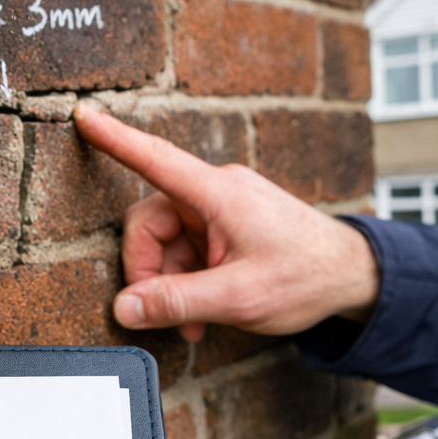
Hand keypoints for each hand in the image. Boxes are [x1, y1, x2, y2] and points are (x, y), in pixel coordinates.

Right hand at [73, 104, 380, 341]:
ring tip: (194, 323)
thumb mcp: (239, 298)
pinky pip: (190, 249)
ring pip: (169, 242)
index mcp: (219, 194)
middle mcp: (218, 192)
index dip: (114, 139)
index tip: (82, 115)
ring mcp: (224, 209)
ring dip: (171, 284)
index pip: (155, 159)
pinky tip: (203, 313)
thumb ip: (178, 302)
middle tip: (162, 312)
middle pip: (151, 222)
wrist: (354, 276)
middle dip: (149, 270)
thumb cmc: (308, 277)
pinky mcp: (230, 226)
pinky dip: (189, 281)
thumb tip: (126, 309)